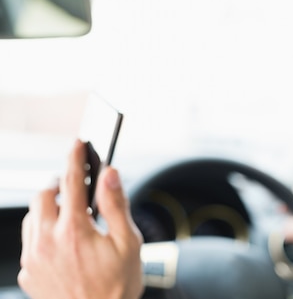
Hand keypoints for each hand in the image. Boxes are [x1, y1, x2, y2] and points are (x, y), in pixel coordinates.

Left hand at [18, 140, 143, 298]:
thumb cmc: (117, 285)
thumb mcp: (128, 242)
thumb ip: (116, 204)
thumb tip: (110, 174)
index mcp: (74, 231)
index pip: (71, 182)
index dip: (76, 158)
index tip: (78, 143)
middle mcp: (47, 242)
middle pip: (43, 196)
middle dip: (58, 184)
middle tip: (73, 185)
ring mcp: (34, 259)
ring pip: (31, 217)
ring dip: (47, 207)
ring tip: (68, 213)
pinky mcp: (28, 274)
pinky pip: (28, 242)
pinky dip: (42, 232)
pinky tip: (60, 240)